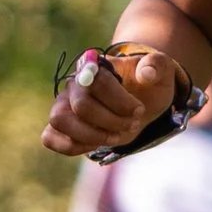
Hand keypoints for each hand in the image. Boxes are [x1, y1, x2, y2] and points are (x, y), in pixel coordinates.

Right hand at [41, 44, 178, 158]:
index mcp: (96, 65)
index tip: (139, 110)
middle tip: (132, 124)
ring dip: (92, 136)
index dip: (120, 102)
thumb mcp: (161, 70)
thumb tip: (145, 73)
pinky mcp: (61, 126)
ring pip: (60, 120)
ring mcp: (64, 104)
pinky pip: (50, 137)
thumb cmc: (148, 83)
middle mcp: (74, 83)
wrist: (141, 98)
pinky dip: (73, 146)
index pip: (97, 82)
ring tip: (115, 136)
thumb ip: (157, 65)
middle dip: (111, 121)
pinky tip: (97, 143)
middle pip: (81, 106)